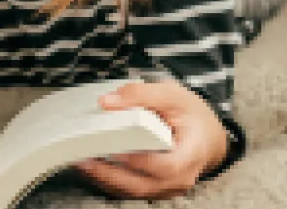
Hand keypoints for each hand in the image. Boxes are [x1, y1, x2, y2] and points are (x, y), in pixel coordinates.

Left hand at [74, 81, 228, 198]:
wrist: (205, 136)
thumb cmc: (192, 117)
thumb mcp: (174, 96)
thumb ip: (143, 95)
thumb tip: (108, 102)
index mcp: (190, 154)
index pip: (167, 166)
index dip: (140, 161)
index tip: (117, 151)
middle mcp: (179, 177)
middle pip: (142, 185)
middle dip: (109, 174)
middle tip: (84, 159)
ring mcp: (165, 187)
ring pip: (132, 191)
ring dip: (104, 178)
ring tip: (81, 162)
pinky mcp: (153, 188)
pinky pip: (129, 190)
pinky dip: (108, 179)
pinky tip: (92, 166)